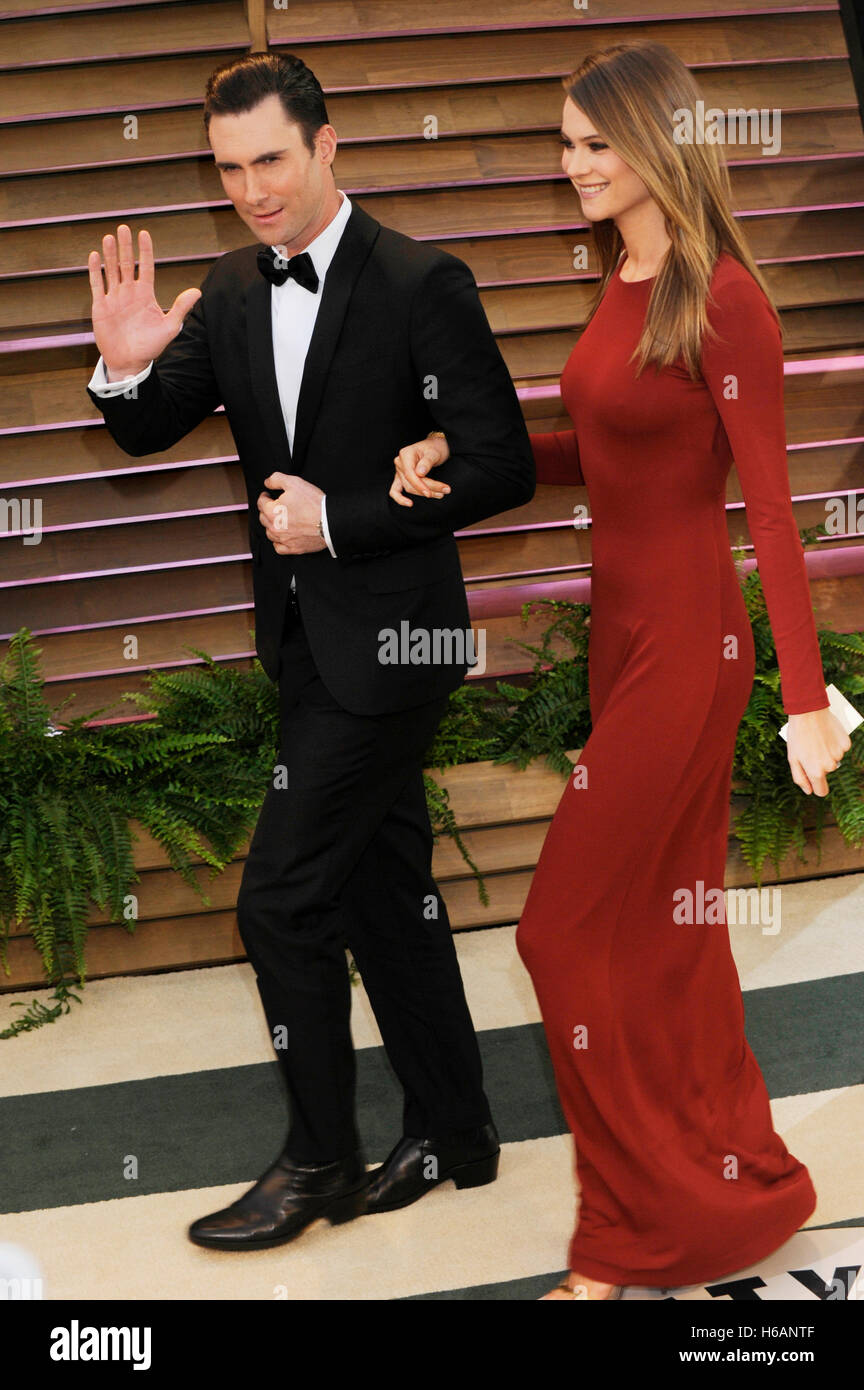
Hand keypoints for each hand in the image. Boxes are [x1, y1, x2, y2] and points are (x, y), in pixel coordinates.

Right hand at [88, 224, 202, 378]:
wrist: (129, 362)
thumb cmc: (150, 347)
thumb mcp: (169, 327)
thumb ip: (180, 308)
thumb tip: (197, 292)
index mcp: (146, 295)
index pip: (147, 267)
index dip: (145, 251)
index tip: (144, 233)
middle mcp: (129, 293)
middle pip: (127, 264)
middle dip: (126, 246)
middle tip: (123, 227)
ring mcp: (114, 298)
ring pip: (112, 270)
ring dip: (110, 254)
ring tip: (109, 237)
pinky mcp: (101, 305)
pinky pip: (97, 284)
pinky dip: (96, 270)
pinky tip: (95, 256)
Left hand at [258, 472, 326, 554]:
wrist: (330, 522)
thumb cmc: (313, 503)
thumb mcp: (294, 483)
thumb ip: (276, 479)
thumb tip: (267, 482)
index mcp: (272, 512)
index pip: (261, 502)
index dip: (264, 496)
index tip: (268, 494)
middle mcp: (274, 528)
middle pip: (263, 518)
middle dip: (267, 510)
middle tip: (274, 505)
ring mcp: (283, 539)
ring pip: (270, 533)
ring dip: (271, 525)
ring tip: (279, 520)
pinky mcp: (293, 548)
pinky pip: (278, 547)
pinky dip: (278, 542)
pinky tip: (282, 536)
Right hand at [389, 433, 450, 507]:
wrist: (435, 447)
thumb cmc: (435, 449)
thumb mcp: (434, 453)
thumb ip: (427, 462)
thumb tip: (419, 473)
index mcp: (405, 454)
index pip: (410, 474)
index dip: (420, 485)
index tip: (430, 493)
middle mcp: (399, 462)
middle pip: (410, 482)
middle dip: (428, 489)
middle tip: (446, 490)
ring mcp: (399, 471)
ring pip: (408, 488)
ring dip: (423, 493)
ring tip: (441, 493)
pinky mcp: (401, 478)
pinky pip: (395, 491)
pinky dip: (400, 499)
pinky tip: (410, 504)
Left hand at [786, 705, 851, 796]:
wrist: (808, 712)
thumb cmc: (797, 735)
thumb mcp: (792, 758)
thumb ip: (800, 777)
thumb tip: (809, 791)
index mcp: (816, 771)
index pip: (822, 791)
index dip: (817, 787)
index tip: (814, 780)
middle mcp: (830, 765)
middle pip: (827, 772)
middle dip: (819, 763)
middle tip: (810, 748)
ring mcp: (839, 754)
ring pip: (834, 759)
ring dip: (827, 752)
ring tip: (817, 739)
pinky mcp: (846, 743)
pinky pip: (841, 749)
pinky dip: (835, 743)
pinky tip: (826, 734)